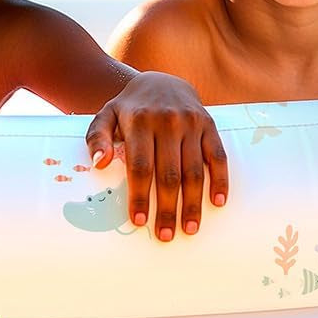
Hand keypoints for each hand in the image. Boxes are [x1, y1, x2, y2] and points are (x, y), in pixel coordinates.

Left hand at [85, 71, 227, 240]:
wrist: (160, 81)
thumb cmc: (129, 108)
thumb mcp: (106, 116)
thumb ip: (97, 138)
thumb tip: (99, 164)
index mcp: (139, 121)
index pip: (140, 165)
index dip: (140, 196)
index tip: (139, 221)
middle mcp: (167, 121)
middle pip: (168, 173)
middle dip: (167, 208)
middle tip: (165, 236)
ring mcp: (190, 122)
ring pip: (194, 170)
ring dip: (193, 203)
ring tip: (189, 228)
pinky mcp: (209, 124)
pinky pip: (218, 156)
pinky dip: (220, 180)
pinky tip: (217, 202)